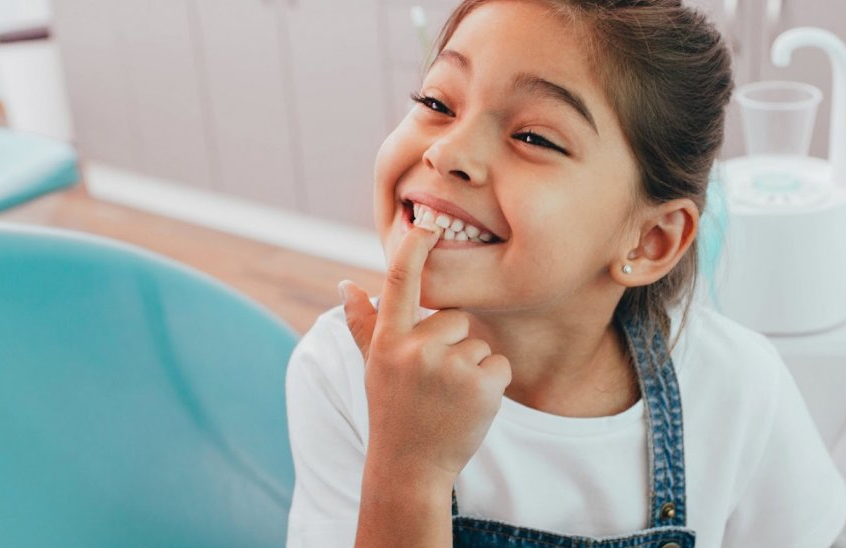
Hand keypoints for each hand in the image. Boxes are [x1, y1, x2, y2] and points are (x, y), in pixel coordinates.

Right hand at [340, 226, 511, 484]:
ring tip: (448, 398)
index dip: (414, 248)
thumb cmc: (392, 412)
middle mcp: (416, 349)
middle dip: (453, 345)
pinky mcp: (481, 385)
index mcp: (388, 341)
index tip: (426, 223)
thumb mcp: (373, 367)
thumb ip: (363, 324)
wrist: (410, 469)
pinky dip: (492, 385)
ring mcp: (449, 367)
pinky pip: (499, 364)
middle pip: (455, 318)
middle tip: (434, 383)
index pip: (399, 282)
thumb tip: (346, 284)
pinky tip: (469, 407)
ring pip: (479, 343)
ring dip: (472, 368)